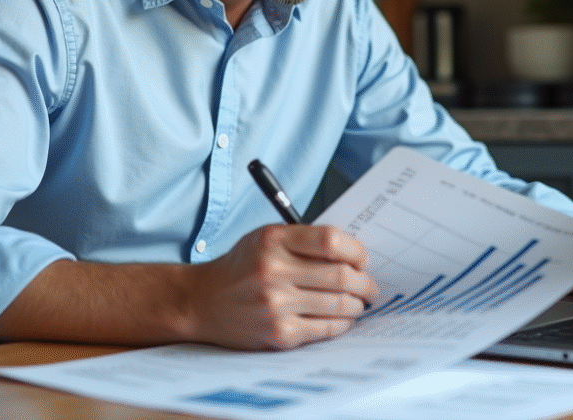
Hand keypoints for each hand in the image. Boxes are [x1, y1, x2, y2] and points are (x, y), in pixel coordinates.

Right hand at [187, 224, 378, 349]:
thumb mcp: (265, 239)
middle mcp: (273, 270)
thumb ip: (305, 241)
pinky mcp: (279, 334)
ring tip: (358, 303)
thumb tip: (353, 255)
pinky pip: (327, 329)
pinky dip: (342, 324)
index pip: (331, 240)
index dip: (356, 251)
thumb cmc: (241, 268)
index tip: (362, 259)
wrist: (202, 302)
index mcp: (273, 239)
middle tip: (370, 287)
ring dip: (358, 305)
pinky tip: (342, 318)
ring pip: (340, 305)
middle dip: (366, 283)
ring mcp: (276, 305)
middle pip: (342, 276)